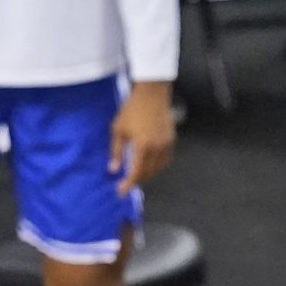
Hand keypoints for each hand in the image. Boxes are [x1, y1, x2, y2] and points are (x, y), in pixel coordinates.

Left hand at [109, 81, 174, 196]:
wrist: (152, 94)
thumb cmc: (131, 110)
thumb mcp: (118, 131)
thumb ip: (116, 152)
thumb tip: (113, 170)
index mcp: (142, 146)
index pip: (136, 173)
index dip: (128, 184)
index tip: (120, 192)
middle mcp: (157, 147)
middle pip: (148, 173)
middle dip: (136, 181)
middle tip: (126, 185)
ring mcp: (166, 143)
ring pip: (158, 168)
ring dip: (147, 174)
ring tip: (136, 176)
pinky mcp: (171, 139)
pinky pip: (165, 159)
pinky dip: (157, 166)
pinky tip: (148, 165)